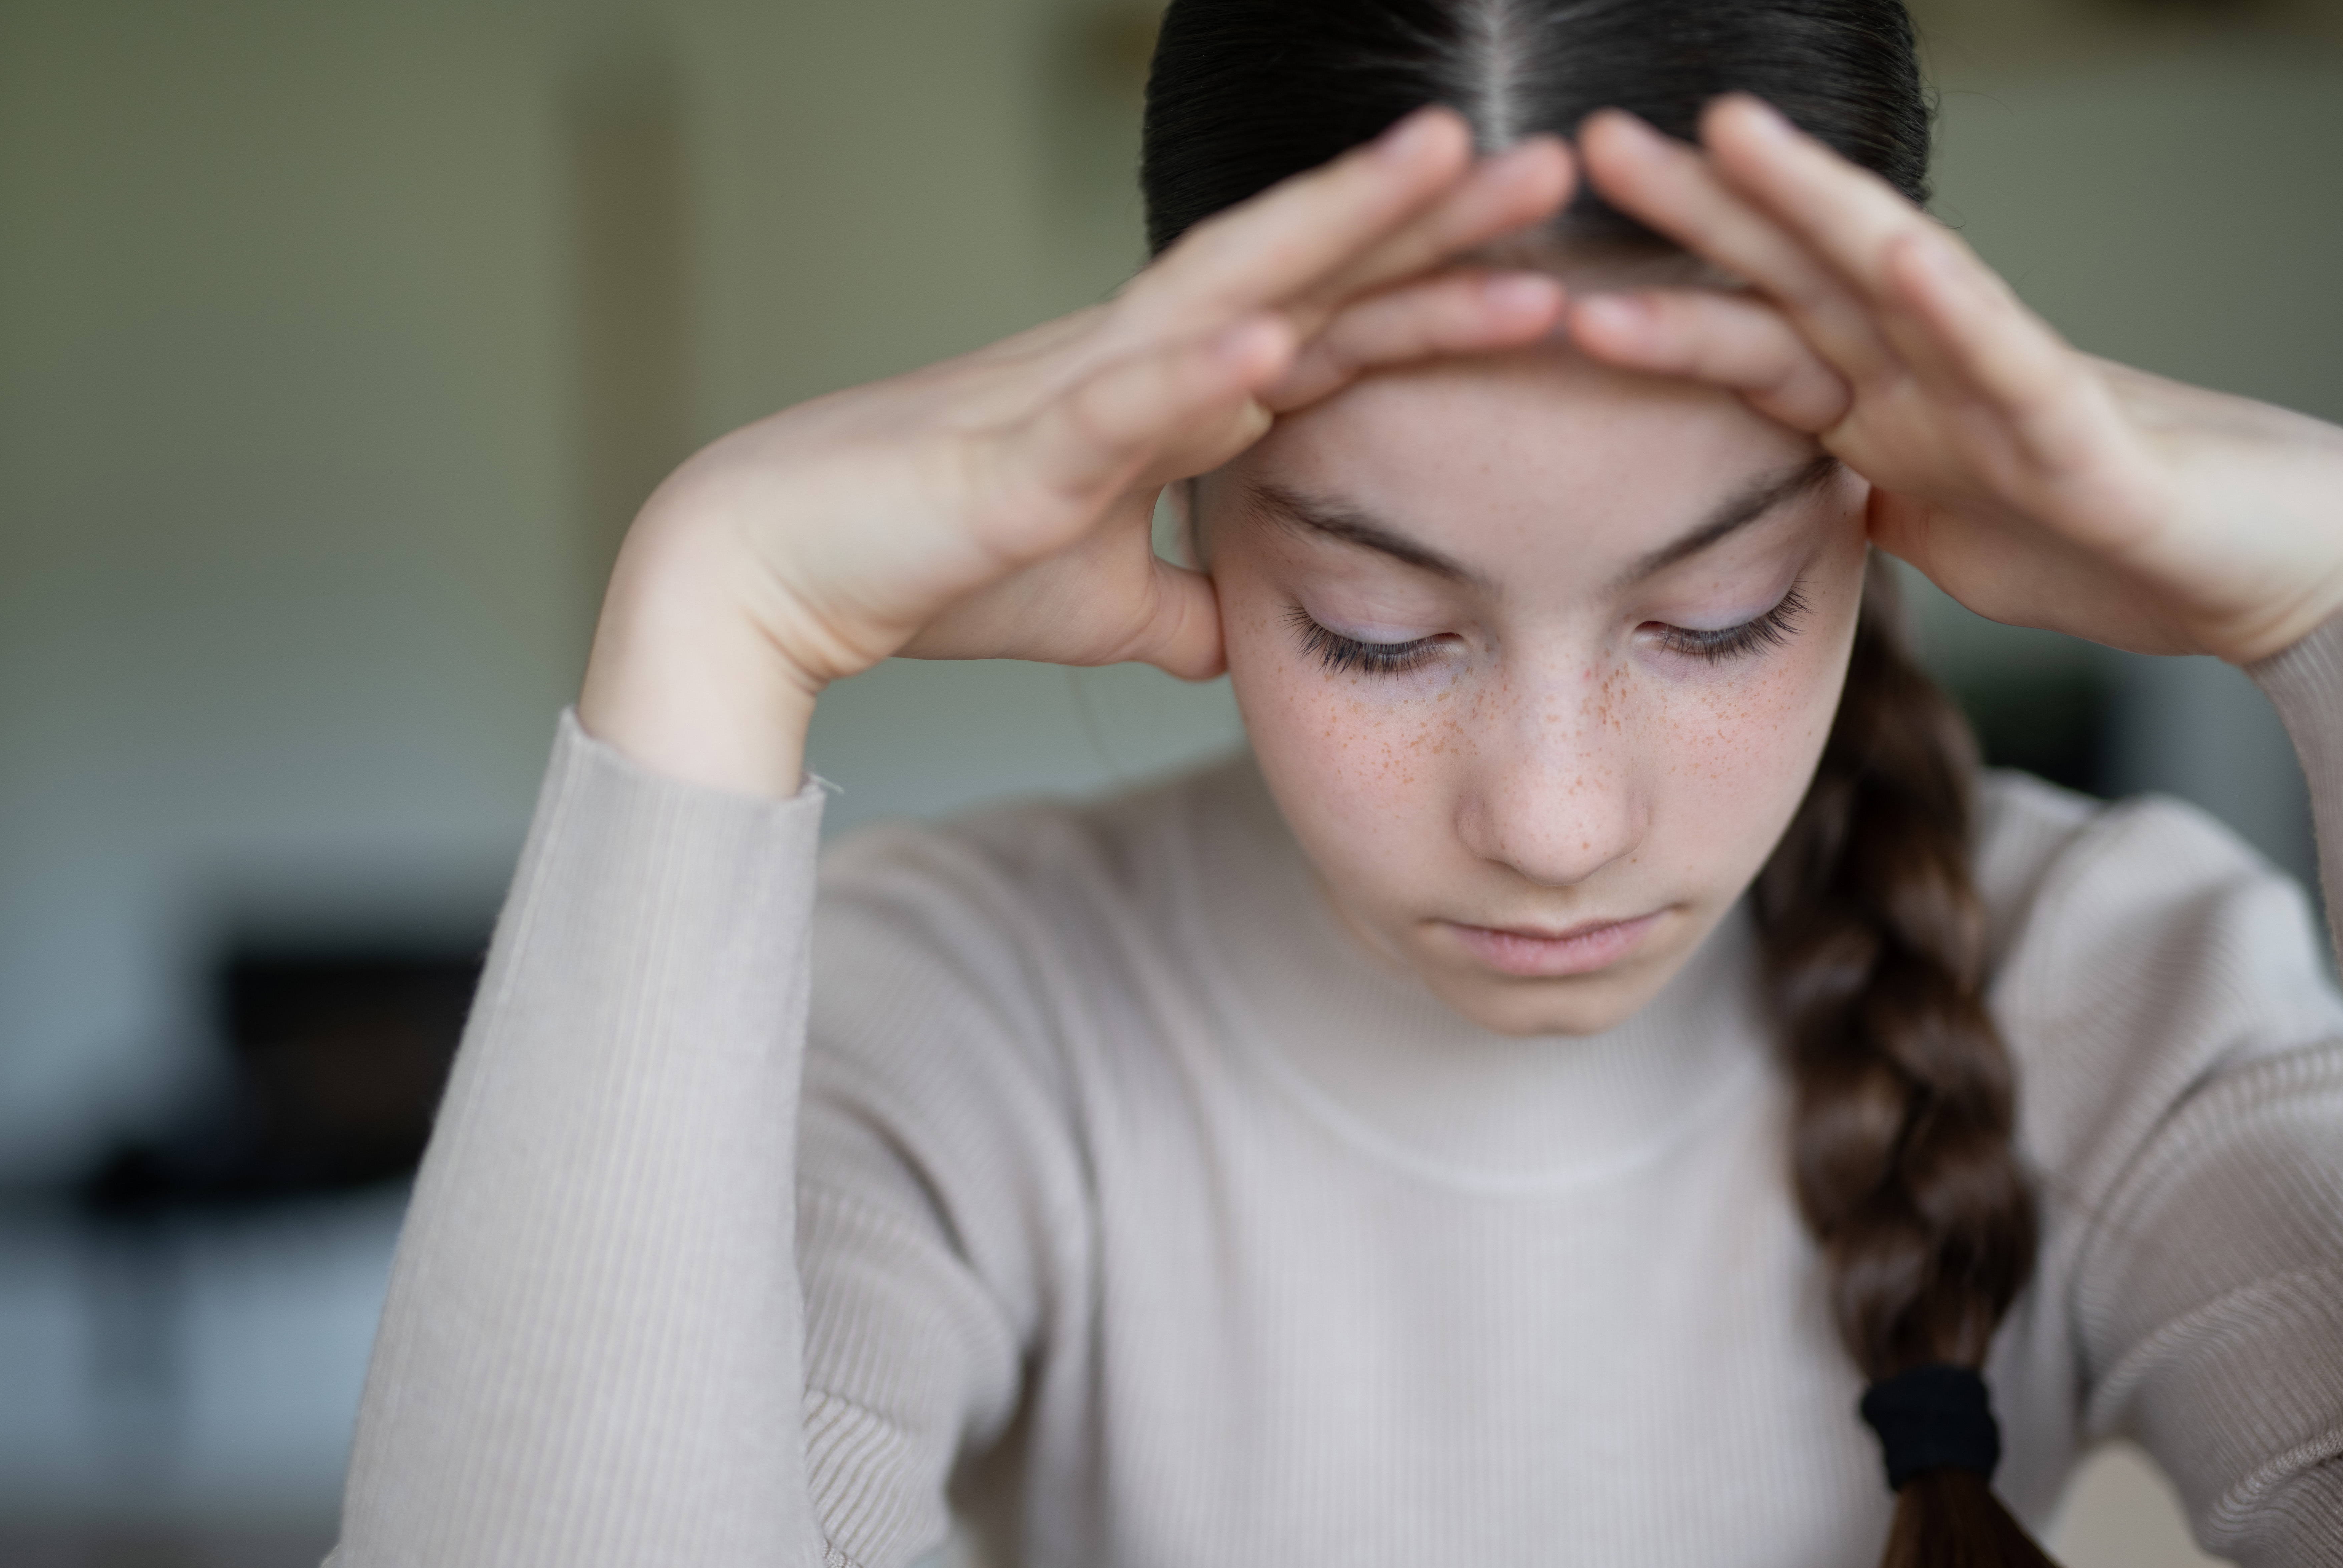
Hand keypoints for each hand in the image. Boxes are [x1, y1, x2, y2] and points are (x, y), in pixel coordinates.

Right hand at [581, 110, 1576, 795]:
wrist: (789, 574)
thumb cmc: (945, 568)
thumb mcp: (1108, 605)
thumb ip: (1191, 602)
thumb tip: (1253, 631)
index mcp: (1173, 390)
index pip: (1333, 322)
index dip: (1438, 286)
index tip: (1550, 260)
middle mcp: (1142, 358)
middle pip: (1311, 267)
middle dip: (1431, 215)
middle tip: (1553, 162)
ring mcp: (1083, 390)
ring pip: (1234, 285)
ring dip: (1339, 227)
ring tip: (1443, 162)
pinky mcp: (1022, 452)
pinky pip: (1123, 402)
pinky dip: (1201, 370)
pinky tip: (1279, 336)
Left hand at [1567, 99, 2342, 665]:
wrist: (2281, 585)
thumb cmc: (2123, 550)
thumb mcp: (1957, 539)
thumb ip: (1877, 504)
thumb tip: (1809, 498)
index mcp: (1898, 411)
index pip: (1756, 339)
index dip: (1659, 297)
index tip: (1554, 262)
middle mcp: (1942, 377)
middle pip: (1798, 280)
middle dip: (1698, 213)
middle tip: (1592, 143)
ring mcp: (2015, 393)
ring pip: (1894, 282)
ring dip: (1811, 207)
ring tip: (1727, 134)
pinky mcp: (2090, 441)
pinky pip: (2015, 363)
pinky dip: (1956, 307)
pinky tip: (1900, 252)